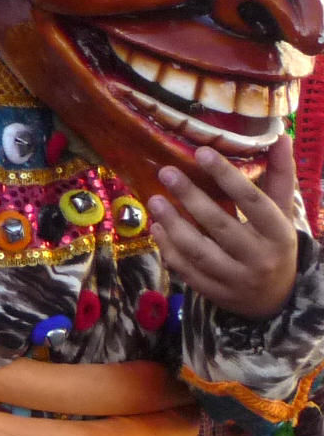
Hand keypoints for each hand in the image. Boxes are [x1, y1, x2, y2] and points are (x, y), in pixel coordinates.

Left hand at [149, 138, 299, 318]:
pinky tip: (157, 228)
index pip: (254, 202)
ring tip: (154, 199)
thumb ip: (279, 176)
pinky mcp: (215, 292)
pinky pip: (186, 270)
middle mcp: (259, 258)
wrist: (275, 298)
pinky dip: (168, 249)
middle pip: (221, 226)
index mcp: (279, 234)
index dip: (228, 177)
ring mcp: (236, 278)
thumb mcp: (281, 212)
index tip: (202, 152)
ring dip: (173, 225)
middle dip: (191, 198)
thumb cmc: (274, 243)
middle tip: (166, 172)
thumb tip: (280, 137)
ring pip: (199, 252)